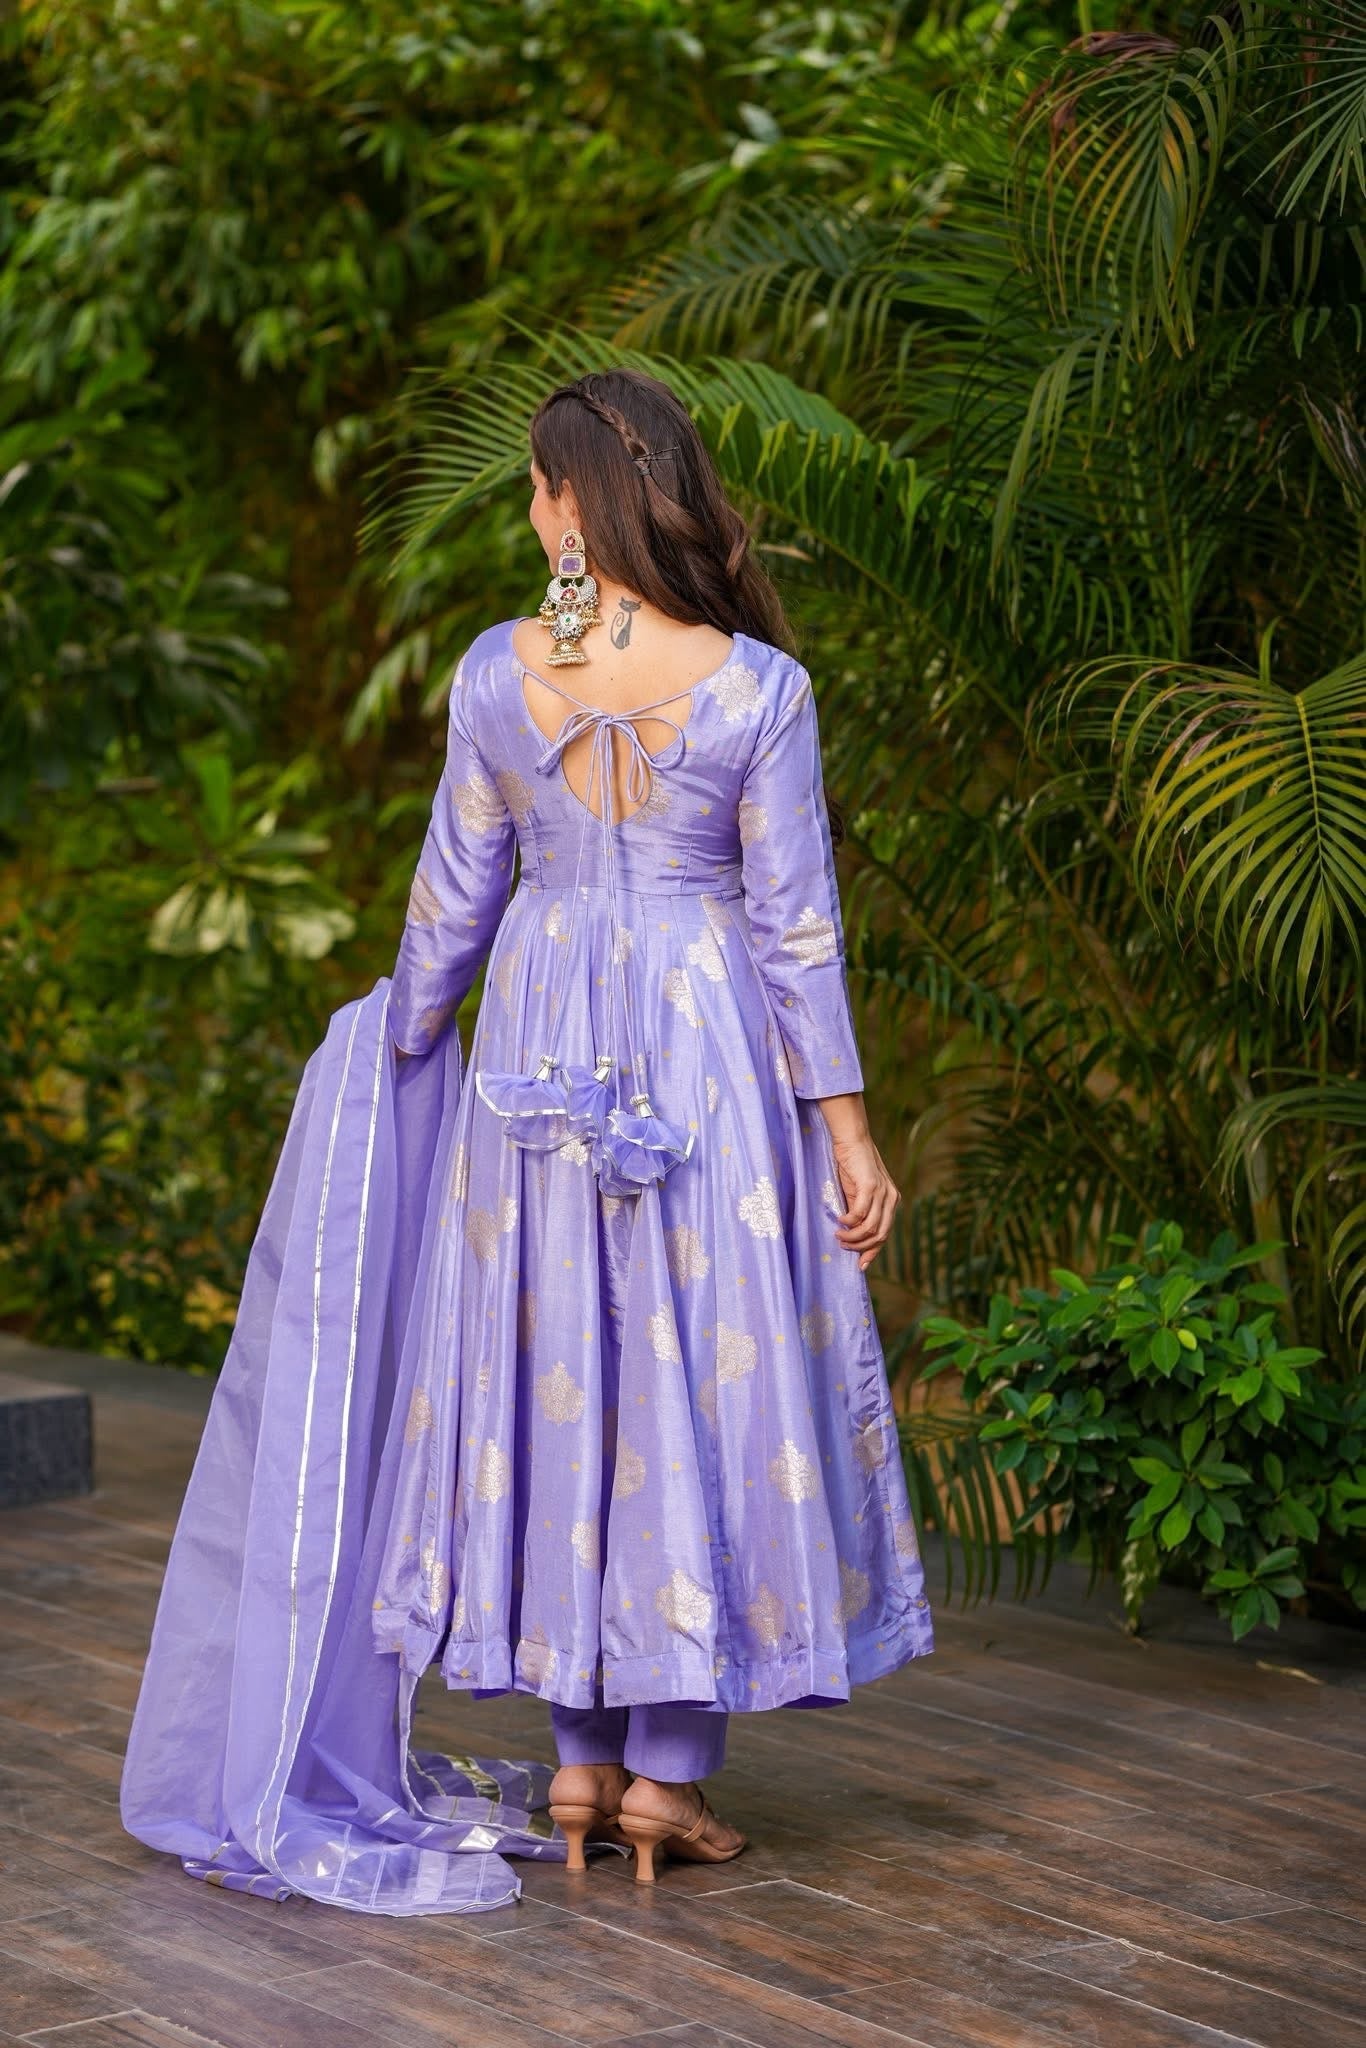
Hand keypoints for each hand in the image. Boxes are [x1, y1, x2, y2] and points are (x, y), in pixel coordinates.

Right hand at [828, 1129, 900, 1270]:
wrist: (852, 1140)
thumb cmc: (852, 1165)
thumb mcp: (858, 1193)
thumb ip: (860, 1211)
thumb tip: (852, 1233)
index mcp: (891, 1201)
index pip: (885, 1234)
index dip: (872, 1251)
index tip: (860, 1265)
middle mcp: (891, 1199)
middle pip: (880, 1235)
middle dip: (861, 1247)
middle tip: (843, 1246)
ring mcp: (883, 1192)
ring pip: (871, 1228)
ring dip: (853, 1237)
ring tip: (838, 1236)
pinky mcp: (871, 1186)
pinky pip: (861, 1213)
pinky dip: (849, 1222)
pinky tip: (840, 1221)